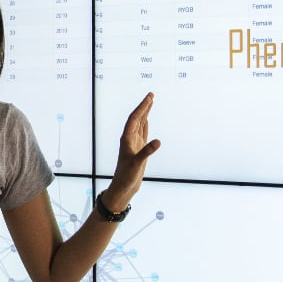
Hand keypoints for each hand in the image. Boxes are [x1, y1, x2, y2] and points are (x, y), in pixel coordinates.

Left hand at [101, 92, 160, 212]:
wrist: (123, 187)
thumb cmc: (127, 176)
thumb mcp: (137, 164)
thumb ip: (146, 152)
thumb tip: (158, 142)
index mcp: (127, 139)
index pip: (135, 119)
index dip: (142, 107)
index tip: (149, 97)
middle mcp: (129, 139)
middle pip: (137, 118)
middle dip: (144, 106)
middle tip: (151, 94)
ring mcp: (134, 143)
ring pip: (140, 124)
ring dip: (145, 113)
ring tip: (150, 102)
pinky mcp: (138, 149)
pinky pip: (142, 133)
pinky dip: (146, 124)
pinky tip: (147, 120)